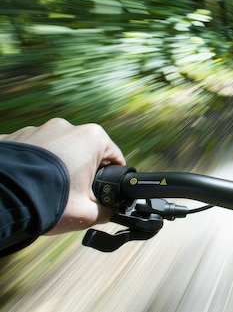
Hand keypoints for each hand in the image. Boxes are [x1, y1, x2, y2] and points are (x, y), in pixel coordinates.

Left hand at [0, 118, 124, 233]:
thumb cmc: (48, 202)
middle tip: (74, 194)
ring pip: (55, 149)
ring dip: (55, 166)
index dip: (112, 175)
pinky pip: (30, 151)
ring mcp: (36, 130)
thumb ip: (105, 211)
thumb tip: (111, 212)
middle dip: (81, 170)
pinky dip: (32, 165)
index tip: (105, 189)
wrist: (1, 201)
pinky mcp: (13, 137)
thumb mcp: (86, 213)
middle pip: (83, 151)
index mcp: (91, 138)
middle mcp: (65, 127)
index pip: (113, 156)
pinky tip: (28, 183)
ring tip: (47, 190)